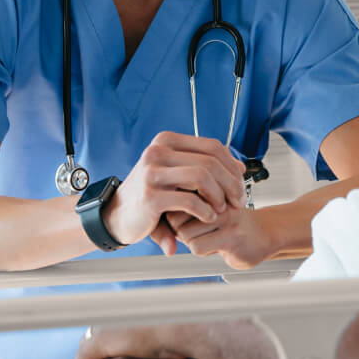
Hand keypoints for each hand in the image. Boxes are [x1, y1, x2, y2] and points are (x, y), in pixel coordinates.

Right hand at [100, 132, 245, 253]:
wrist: (117, 216)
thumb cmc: (152, 195)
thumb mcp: (178, 175)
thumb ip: (206, 169)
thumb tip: (241, 167)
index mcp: (167, 140)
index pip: (213, 146)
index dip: (232, 165)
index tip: (241, 183)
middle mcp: (158, 151)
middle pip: (211, 161)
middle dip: (231, 183)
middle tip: (239, 201)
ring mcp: (152, 172)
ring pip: (202, 177)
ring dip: (219, 196)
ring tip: (223, 209)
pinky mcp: (151, 196)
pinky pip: (190, 201)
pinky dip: (205, 211)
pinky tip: (208, 217)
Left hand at [167, 204, 273, 270]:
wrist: (267, 232)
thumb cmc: (235, 222)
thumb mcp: (212, 207)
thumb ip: (189, 207)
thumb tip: (162, 216)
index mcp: (212, 187)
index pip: (176, 199)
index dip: (176, 215)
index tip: (187, 220)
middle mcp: (218, 199)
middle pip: (176, 218)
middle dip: (181, 230)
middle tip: (198, 232)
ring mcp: (226, 216)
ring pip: (186, 234)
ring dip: (193, 242)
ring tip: (209, 238)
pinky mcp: (231, 236)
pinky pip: (199, 246)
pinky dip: (202, 251)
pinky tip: (216, 246)